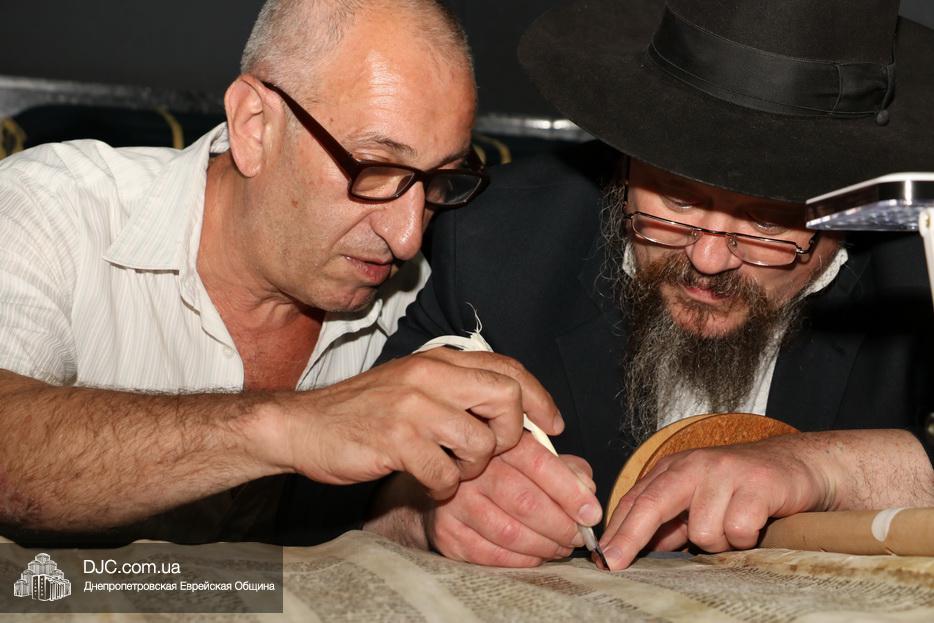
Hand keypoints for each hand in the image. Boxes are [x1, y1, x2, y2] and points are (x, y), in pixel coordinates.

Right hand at [270, 348, 562, 499]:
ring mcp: (413, 406)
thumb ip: (457, 391)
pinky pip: (446, 474)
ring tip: (448, 467)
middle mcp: (429, 375)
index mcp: (437, 360)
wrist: (301, 426)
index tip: (553, 426)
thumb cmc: (362, 413)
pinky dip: (442, 487)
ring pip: (481, 442)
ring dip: (472, 467)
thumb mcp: (412, 387)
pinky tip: (425, 481)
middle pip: (507, 398)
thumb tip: (514, 412)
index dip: (540, 398)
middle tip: (491, 452)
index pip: (508, 368)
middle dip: (511, 434)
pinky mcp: (396, 439)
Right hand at [426, 432, 601, 566]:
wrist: (446, 490)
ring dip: (545, 546)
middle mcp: (473, 471)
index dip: (570, 491)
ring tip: (561, 547)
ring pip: (511, 533)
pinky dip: (522, 560)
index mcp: (499, 444)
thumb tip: (587, 490)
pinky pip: (492, 555)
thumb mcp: (534, 458)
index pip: (539, 463)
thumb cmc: (501, 472)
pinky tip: (536, 555)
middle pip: (526, 502)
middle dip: (561, 525)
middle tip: (579, 536)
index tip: (592, 513)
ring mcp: (457, 503)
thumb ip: (565, 468)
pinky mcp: (447, 533)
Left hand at [599, 438, 827, 569]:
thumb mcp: (698, 501)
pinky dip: (745, 538)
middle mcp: (694, 465)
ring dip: (719, 542)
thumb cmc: (742, 488)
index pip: (637, 499)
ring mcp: (725, 472)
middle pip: (652, 504)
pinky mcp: (757, 483)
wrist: (797, 466)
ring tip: (734, 527)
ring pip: (702, 530)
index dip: (617, 530)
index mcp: (674, 469)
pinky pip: (737, 530)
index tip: (602, 558)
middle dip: (631, 537)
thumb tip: (633, 549)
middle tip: (614, 563)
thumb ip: (669, 523)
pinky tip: (755, 523)